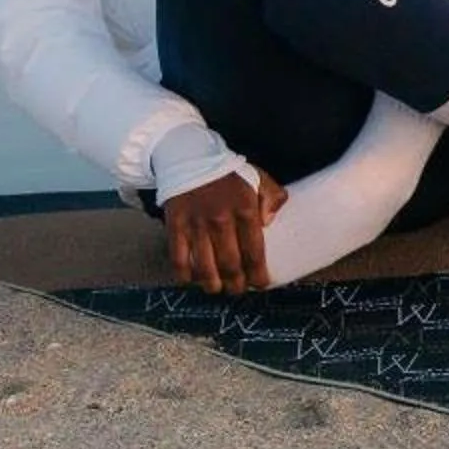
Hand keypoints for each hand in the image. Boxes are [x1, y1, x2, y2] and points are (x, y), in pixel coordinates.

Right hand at [164, 166, 284, 294]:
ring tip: (217, 289)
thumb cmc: (228, 173)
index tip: (261, 284)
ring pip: (205, 266)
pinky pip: (179, 258)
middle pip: (230, 264)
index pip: (254, 251)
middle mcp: (221, 220)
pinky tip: (191, 280)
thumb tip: (269, 223)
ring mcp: (196, 225)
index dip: (258, 273)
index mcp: (245, 209)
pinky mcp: (175, 226)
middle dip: (236, 283)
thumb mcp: (259, 178)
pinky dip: (184, 273)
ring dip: (212, 284)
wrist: (190, 158)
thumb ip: (273, 198)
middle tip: (238, 290)